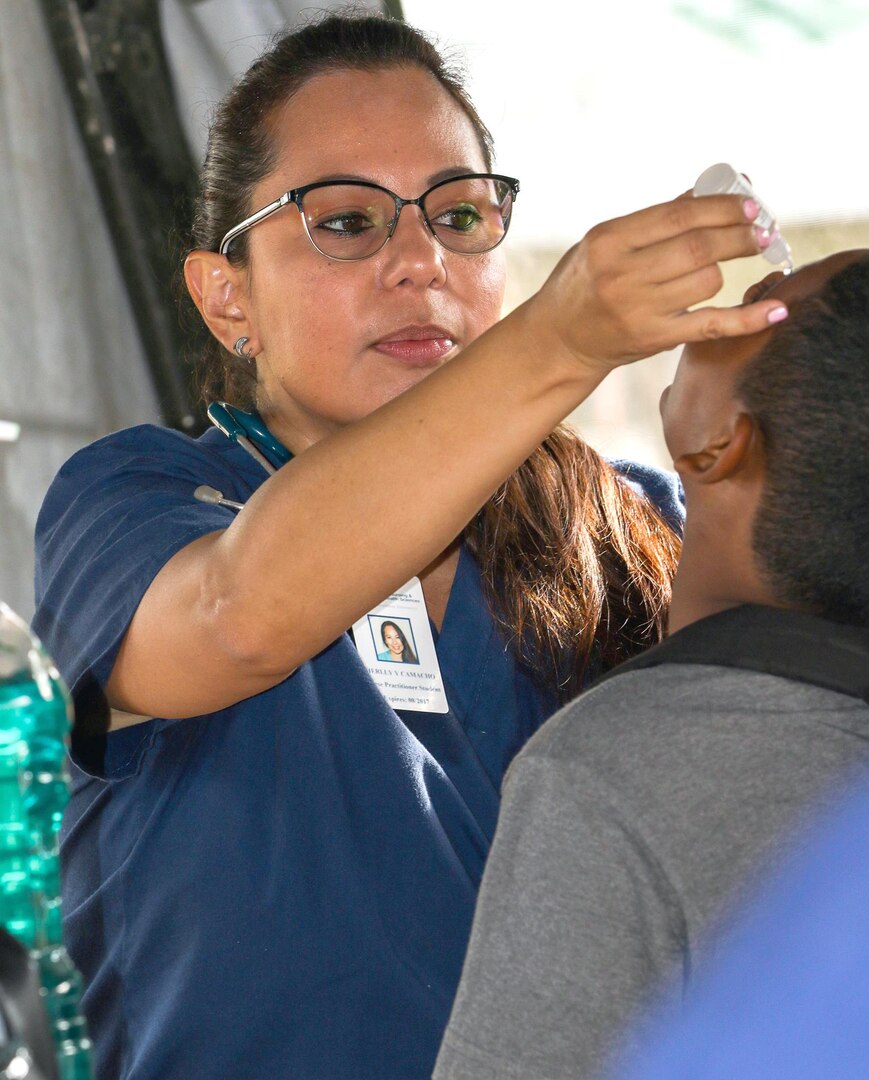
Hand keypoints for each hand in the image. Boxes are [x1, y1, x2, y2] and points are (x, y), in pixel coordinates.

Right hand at [533, 193, 788, 373]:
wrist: (556, 340)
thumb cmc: (583, 283)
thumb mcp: (605, 243)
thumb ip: (655, 219)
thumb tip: (713, 190)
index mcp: (609, 240)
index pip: (679, 215)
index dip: (722, 207)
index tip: (751, 205)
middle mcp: (621, 274)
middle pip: (699, 247)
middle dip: (740, 235)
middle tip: (763, 231)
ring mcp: (638, 310)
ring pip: (707, 282)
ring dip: (722, 271)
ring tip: (716, 269)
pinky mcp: (653, 339)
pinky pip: (712, 325)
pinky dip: (748, 318)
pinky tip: (778, 309)